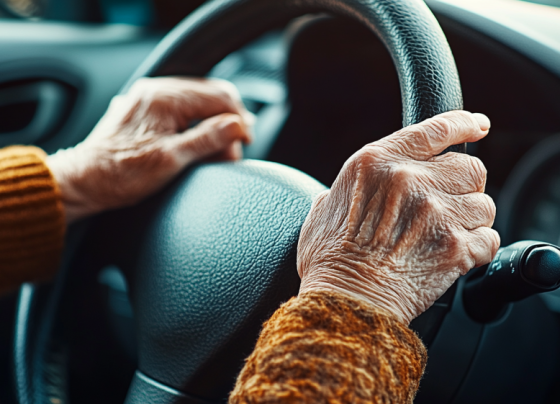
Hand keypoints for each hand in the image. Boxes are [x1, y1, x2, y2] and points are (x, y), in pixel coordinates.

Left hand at [48, 77, 252, 222]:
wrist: (85, 181)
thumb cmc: (122, 173)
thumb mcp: (171, 159)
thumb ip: (207, 139)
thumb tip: (237, 126)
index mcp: (164, 97)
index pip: (218, 96)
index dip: (239, 118)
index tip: (246, 141)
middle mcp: (156, 90)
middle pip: (210, 95)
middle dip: (228, 121)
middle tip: (233, 150)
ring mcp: (150, 99)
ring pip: (198, 102)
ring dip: (213, 124)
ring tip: (218, 152)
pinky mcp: (146, 111)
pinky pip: (182, 109)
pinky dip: (197, 125)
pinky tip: (200, 144)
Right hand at [297, 111, 499, 323]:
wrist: (344, 302)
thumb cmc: (329, 260)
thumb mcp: (323, 209)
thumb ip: (346, 190)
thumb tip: (350, 191)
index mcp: (377, 163)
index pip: (435, 129)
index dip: (464, 124)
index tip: (477, 126)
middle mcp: (409, 180)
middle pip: (469, 167)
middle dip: (464, 185)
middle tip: (447, 203)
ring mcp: (435, 213)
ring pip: (483, 204)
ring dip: (470, 219)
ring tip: (445, 234)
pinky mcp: (455, 247)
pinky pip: (488, 239)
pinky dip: (476, 248)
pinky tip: (454, 255)